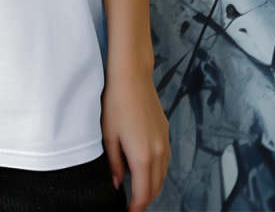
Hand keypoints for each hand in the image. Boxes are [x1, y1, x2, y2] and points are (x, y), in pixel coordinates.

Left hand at [101, 70, 170, 211]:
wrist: (132, 76)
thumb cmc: (116, 103)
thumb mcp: (109, 135)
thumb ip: (114, 163)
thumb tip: (118, 183)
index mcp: (143, 157)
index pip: (143, 194)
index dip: (136, 207)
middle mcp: (159, 153)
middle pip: (156, 188)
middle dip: (144, 199)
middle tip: (131, 204)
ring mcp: (164, 142)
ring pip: (163, 175)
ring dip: (152, 186)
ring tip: (137, 189)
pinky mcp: (165, 132)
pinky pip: (165, 160)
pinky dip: (157, 171)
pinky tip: (145, 167)